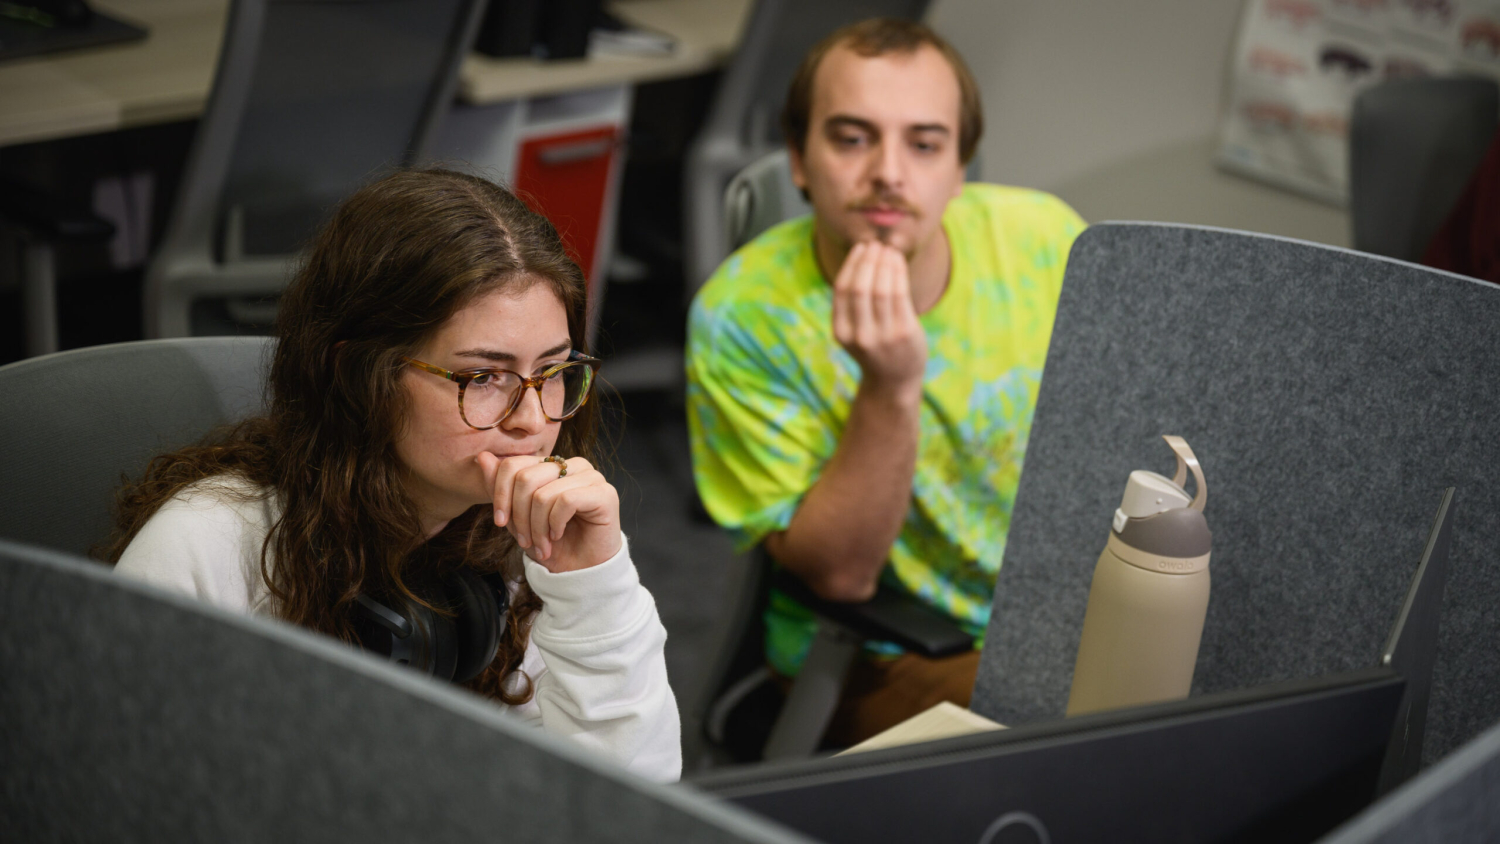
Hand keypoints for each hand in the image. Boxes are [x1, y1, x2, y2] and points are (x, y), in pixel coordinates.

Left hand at [476, 453, 621, 572]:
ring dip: (537, 528)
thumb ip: (502, 488)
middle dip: (519, 516)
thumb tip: (482, 457)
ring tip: (543, 545)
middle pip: (525, 478)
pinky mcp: (604, 493)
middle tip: (526, 541)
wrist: (581, 572)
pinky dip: (555, 524)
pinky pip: (565, 501)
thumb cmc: (553, 545)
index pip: (514, 464)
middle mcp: (573, 465)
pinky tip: (558, 536)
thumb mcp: (519, 518)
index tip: (501, 523)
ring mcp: (591, 477)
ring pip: (543, 494)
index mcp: (553, 465)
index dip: (500, 494)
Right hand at [831, 241, 927, 395]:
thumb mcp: (853, 331)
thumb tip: (861, 257)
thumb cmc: (874, 348)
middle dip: (868, 260)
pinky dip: (898, 273)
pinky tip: (898, 262)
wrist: (893, 381)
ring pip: (881, 288)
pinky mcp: (904, 332)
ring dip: (885, 263)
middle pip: (861, 287)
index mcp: (841, 332)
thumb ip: (853, 303)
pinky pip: (900, 294)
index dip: (852, 264)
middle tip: (876, 245)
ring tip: (888, 250)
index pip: (842, 290)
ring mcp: (883, 335)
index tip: (861, 248)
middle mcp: (859, 335)